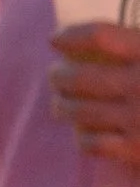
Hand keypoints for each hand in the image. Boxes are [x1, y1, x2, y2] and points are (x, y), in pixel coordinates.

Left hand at [51, 22, 139, 160]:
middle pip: (78, 76)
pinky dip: (84, 138)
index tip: (55, 39)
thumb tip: (99, 41)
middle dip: (59, 76)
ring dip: (64, 107)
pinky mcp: (138, 150)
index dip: (72, 36)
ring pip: (79, 110)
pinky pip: (93, 143)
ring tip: (63, 106)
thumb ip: (137, 46)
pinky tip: (85, 134)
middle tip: (55, 77)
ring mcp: (138, 118)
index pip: (100, 36)